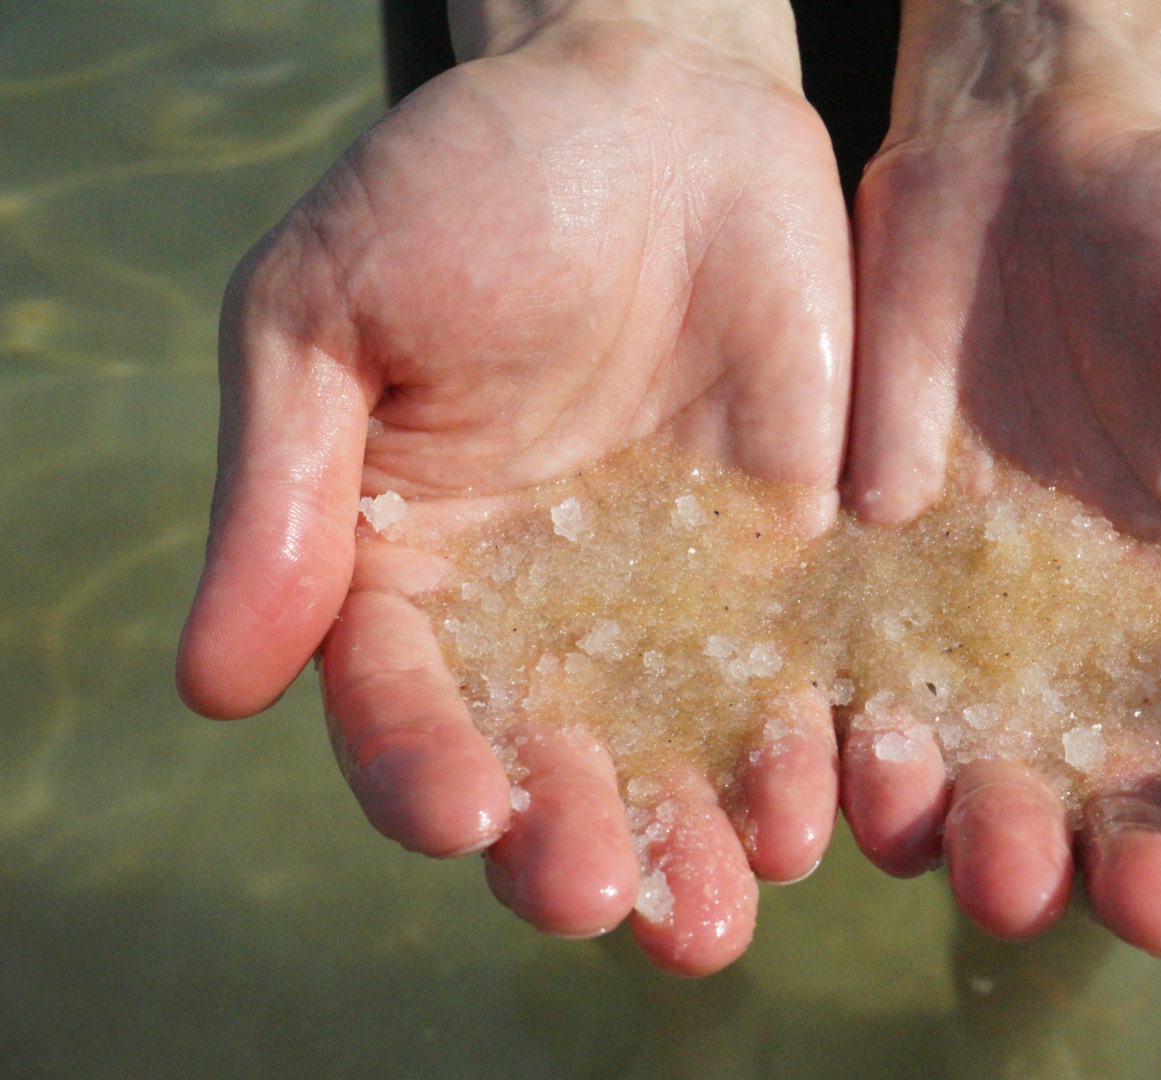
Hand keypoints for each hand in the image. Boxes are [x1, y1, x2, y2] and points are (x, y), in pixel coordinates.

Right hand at [177, 4, 850, 975]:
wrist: (654, 108)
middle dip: (571, 845)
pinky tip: (828, 799)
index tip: (459, 807)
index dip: (422, 768)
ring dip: (701, 840)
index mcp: (415, 570)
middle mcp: (549, 614)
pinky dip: (816, 749)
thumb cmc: (465, 186)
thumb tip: (215, 686)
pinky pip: (806, 679)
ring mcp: (680, 599)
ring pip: (686, 757)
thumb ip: (285, 489)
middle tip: (600, 897)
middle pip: (554, 769)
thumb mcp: (330, 308)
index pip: (405, 706)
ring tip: (723, 903)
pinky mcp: (796, 567)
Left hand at [843, 0, 1160, 953]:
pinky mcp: (875, 597)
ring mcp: (984, 640)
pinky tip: (859, 756)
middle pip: (1112, 822)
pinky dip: (857, 753)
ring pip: (976, 791)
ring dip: (969, 837)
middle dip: (1103, 873)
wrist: (1039, 162)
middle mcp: (1111, 668)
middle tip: (1089, 882)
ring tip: (959, 833)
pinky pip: (863, 707)